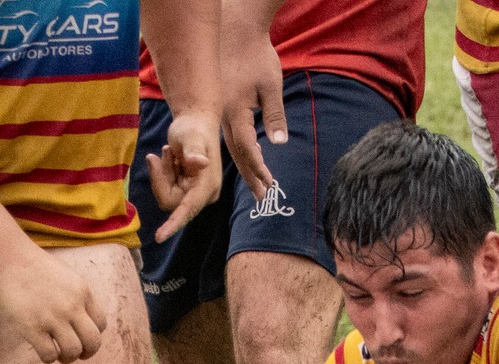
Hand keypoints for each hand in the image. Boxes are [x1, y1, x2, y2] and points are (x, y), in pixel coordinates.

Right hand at [0, 244, 106, 363]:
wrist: (9, 259)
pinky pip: (49, 355)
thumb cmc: (34, 268)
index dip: (92, 335)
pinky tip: (42, 349)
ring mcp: (53, 318)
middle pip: (93, 342)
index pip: (101, 325)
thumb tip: (79, 321)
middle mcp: (72, 306)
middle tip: (76, 354)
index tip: (80, 335)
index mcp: (83, 293)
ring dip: (67, 358)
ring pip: (73, 352)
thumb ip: (77, 297)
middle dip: (87, 353)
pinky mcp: (33, 328)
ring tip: (58, 354)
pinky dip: (48, 358)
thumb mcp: (67, 277)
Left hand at [145, 108, 221, 242]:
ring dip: (163, 173)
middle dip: (161, 179)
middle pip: (170, 201)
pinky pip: (165, 189)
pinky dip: (163, 173)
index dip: (173, 223)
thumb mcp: (191, 135)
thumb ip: (193, 150)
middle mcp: (203, 194)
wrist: (195, 121)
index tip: (158, 237)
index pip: (187, 209)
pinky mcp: (187, 190)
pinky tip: (170, 156)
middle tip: (161, 154)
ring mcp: (195, 193)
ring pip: (166, 195)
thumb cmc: (194, 126)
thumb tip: (200, 164)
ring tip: (170, 152)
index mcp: (207, 185)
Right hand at [218, 5, 285, 198]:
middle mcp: (222, 117)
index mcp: (235, 112)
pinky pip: (226, 135)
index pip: (246, 148)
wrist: (234, 33)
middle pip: (236, 153)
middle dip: (250, 175)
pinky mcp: (219, 107)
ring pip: (230, 146)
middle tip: (261, 196)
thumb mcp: (271, 85)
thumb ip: (275, 115)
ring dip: (244, 166)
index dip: (258, 167)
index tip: (269, 183)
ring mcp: (218, 113)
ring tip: (255, 183)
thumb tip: (279, 144)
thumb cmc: (255, 56)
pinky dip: (237, 150)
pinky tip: (246, 158)